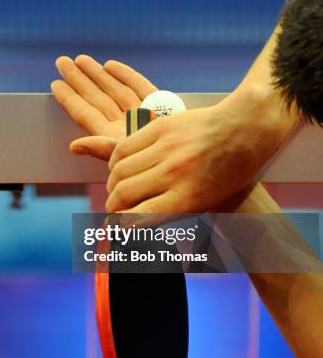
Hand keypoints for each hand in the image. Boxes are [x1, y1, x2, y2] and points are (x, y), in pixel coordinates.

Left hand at [51, 55, 156, 160]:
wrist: (202, 158)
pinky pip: (139, 87)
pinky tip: (110, 65)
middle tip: (61, 61)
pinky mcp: (163, 107)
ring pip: (116, 91)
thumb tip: (73, 146)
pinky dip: (126, 75)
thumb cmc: (158, 162)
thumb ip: (100, 148)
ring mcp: (143, 115)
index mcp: (114, 139)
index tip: (54, 84)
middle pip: (97, 99)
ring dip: (98, 74)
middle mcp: (126, 126)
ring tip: (81, 59)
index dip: (69, 98)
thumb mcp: (128, 156)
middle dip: (79, 80)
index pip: (85, 114)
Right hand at [106, 87, 298, 213]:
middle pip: (124, 194)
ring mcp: (166, 147)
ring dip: (112, 184)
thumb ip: (173, 212)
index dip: (121, 226)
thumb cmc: (229, 172)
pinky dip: (115, 161)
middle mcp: (175, 172)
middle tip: (113, 211)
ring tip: (116, 190)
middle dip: (113, 207)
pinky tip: (119, 167)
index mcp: (189, 197)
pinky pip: (124, 147)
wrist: (245, 129)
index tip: (116, 230)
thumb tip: (137, 224)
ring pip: (119, 170)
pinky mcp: (161, 127)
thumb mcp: (207, 200)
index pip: (139, 217)